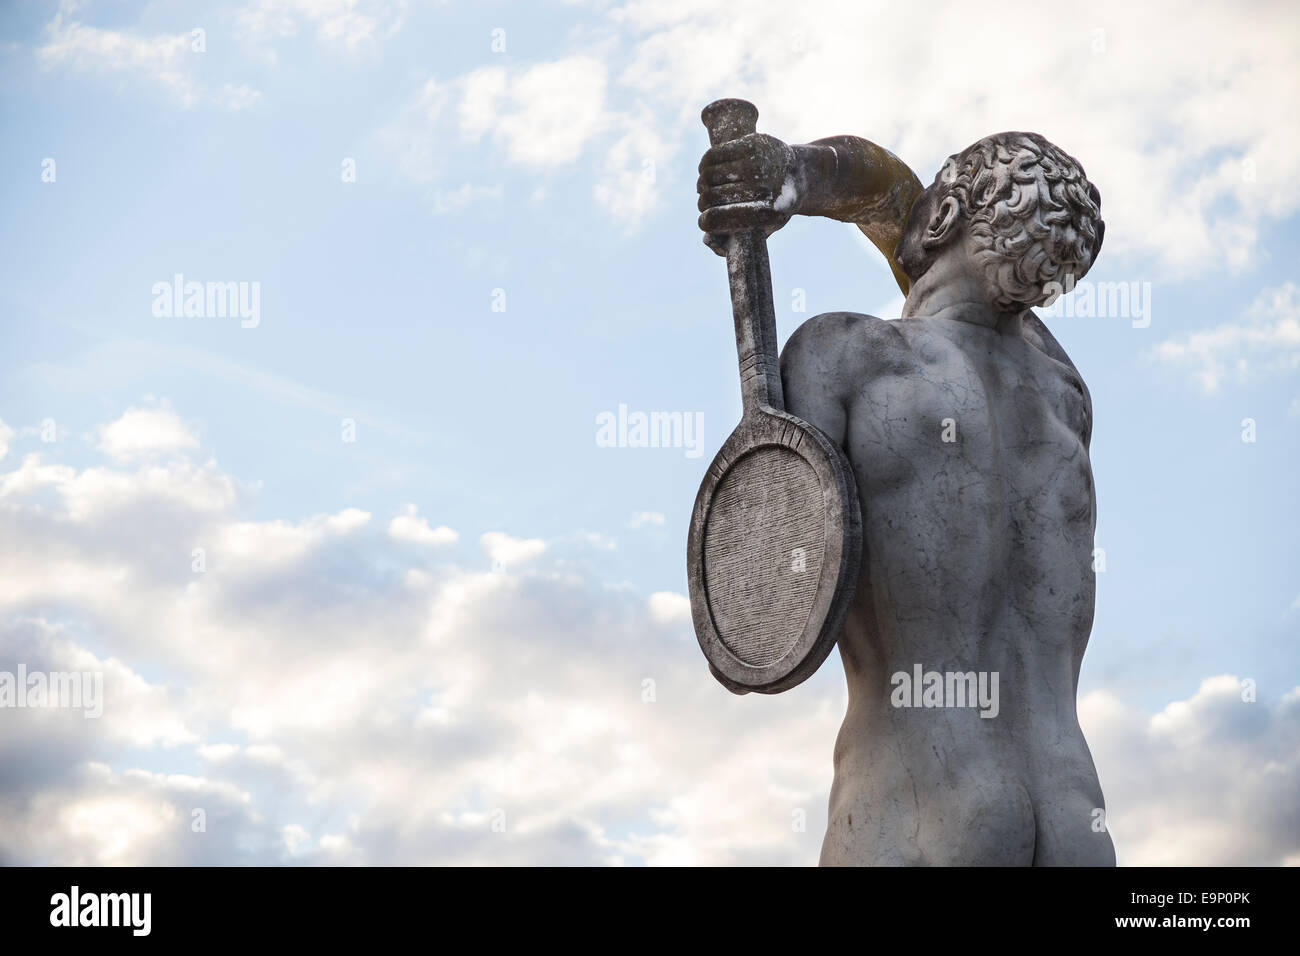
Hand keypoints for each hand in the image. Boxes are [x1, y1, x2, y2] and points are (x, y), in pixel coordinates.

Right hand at [697, 133, 797, 251]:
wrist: (800, 175)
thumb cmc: (773, 208)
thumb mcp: (759, 231)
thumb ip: (733, 241)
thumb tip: (708, 240)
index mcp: (767, 214)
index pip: (716, 219)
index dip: (705, 222)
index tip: (705, 220)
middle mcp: (763, 187)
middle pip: (709, 197)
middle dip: (703, 202)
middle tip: (706, 202)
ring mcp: (758, 163)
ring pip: (708, 175)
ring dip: (702, 183)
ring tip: (706, 186)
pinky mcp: (753, 144)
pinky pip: (713, 155)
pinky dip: (704, 164)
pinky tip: (706, 169)